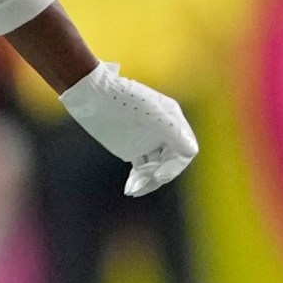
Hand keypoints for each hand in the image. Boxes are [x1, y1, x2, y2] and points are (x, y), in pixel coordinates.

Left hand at [60, 61, 197, 196]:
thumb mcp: (150, 112)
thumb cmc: (121, 97)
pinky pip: (142, 170)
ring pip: (156, 168)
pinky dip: (138, 180)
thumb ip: (171, 129)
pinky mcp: (132, 149)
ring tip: (133, 189)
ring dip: (148, 181)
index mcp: (172, 121)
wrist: (92, 93)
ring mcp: (148, 141)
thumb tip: (190, 150)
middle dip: (159, 175)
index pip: (186, 150)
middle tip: (142, 185)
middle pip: (172, 162)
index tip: (158, 175)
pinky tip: (130, 188)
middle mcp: (163, 132)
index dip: (175, 166)